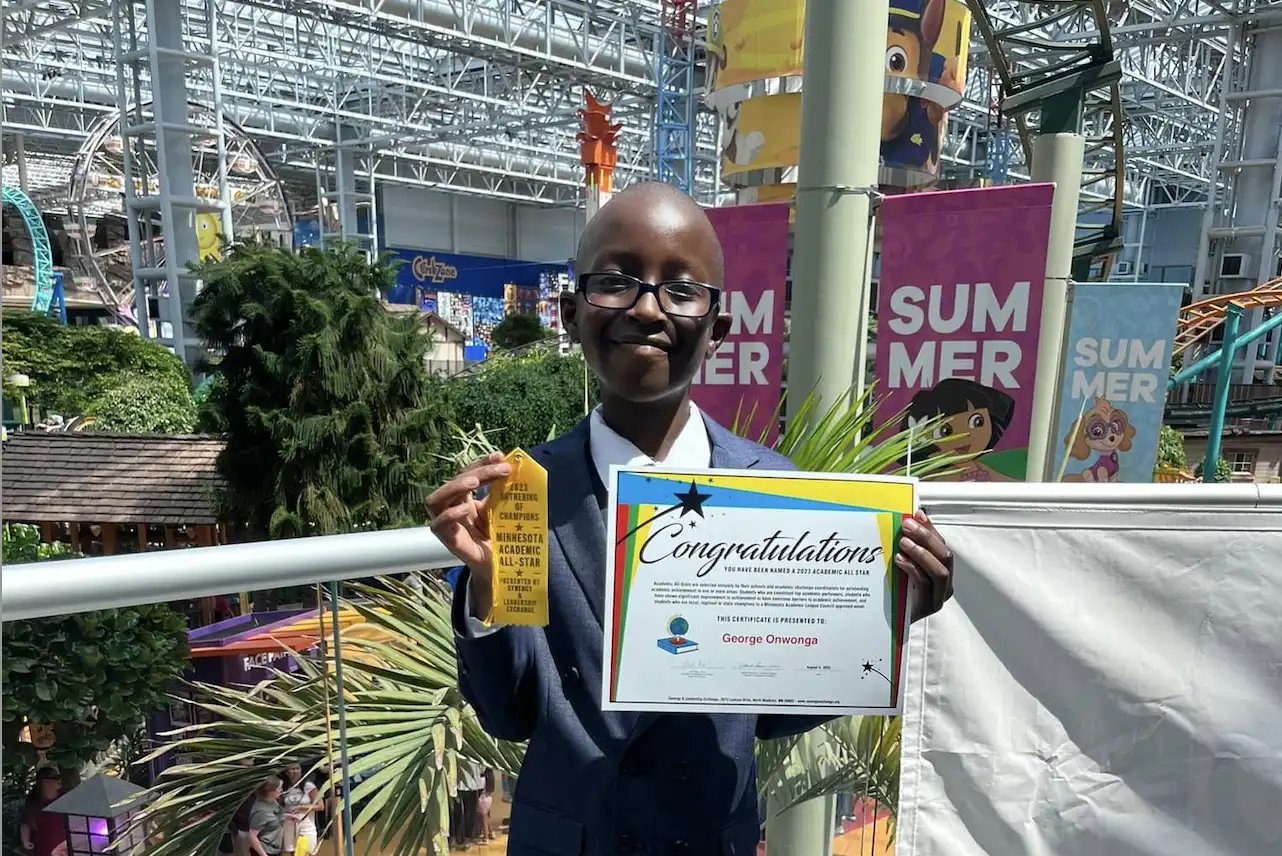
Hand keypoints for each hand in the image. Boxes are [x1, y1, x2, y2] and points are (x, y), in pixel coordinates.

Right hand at [426, 453, 511, 613]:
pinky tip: (466, 509)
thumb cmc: (498, 536)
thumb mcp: (500, 509)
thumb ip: (501, 492)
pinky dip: (449, 514)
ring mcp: (446, 524)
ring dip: (455, 487)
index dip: (481, 462)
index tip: (500, 456)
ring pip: (435, 500)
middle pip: (454, 482)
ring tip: (475, 482)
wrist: (500, 565)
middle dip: (478, 471)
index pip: (465, 473)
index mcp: (463, 498)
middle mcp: (451, 508)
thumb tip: (512, 467)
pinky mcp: (447, 541)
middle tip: (502, 469)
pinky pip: (438, 525)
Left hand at [894, 510, 953, 620]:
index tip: (917, 514)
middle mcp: (944, 586)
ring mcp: (938, 598)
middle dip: (927, 538)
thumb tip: (905, 521)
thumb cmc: (893, 593)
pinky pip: (925, 585)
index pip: (941, 546)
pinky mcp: (927, 608)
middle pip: (945, 557)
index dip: (930, 529)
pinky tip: (899, 560)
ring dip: (922, 553)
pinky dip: (913, 569)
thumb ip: (906, 548)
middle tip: (907, 526)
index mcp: (941, 573)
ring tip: (903, 541)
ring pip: (940, 571)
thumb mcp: (901, 566)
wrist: (884, 625)